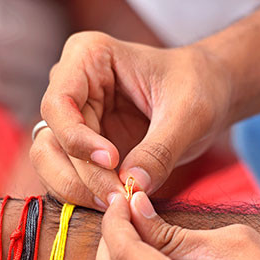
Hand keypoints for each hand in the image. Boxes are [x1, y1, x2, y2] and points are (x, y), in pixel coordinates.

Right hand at [32, 33, 232, 209]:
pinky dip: (87, 195)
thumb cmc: (199, 86)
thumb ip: (161, 150)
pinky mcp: (81, 147)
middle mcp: (71, 86)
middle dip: (80, 176)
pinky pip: (69, 176)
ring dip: (79, 191)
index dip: (77, 139)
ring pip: (50, 163)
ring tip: (119, 203)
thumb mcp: (189, 113)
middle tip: (118, 197)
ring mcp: (72, 118)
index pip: (58, 104)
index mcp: (88, 57)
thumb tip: (133, 187)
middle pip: (49, 141)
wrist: (210, 93)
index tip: (114, 161)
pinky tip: (118, 203)